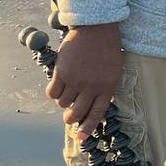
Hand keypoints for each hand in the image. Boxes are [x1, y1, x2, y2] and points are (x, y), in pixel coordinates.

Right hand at [46, 22, 122, 139]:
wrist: (96, 28)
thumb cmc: (107, 48)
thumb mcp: (113, 70)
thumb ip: (103, 88)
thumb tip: (90, 107)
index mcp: (107, 87)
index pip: (97, 113)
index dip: (88, 127)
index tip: (81, 137)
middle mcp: (91, 86)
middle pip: (76, 113)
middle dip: (71, 118)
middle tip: (69, 116)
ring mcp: (76, 80)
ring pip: (62, 103)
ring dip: (63, 100)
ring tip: (68, 89)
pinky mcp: (62, 72)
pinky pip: (52, 92)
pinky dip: (53, 92)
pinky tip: (58, 84)